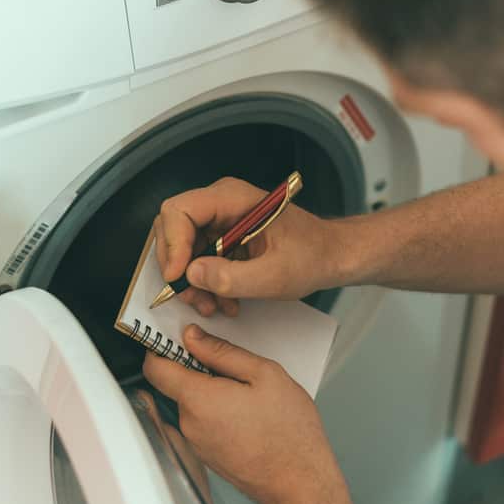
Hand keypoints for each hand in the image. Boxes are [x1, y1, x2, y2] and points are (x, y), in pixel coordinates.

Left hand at [142, 323, 343, 503]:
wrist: (300, 482)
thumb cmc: (289, 432)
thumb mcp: (265, 374)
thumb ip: (223, 352)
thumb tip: (194, 338)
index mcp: (199, 399)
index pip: (155, 367)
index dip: (163, 346)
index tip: (180, 338)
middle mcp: (190, 423)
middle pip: (176, 384)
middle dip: (199, 369)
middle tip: (234, 366)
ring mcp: (197, 443)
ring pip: (193, 404)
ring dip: (212, 392)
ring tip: (249, 394)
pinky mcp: (207, 455)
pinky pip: (203, 423)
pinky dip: (219, 412)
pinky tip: (248, 414)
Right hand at [153, 177, 343, 316]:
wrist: (331, 256)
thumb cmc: (312, 256)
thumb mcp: (275, 275)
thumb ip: (232, 277)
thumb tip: (191, 274)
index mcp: (233, 198)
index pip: (179, 210)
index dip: (172, 244)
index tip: (178, 276)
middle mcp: (222, 203)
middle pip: (173, 229)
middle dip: (179, 268)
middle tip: (194, 297)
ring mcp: (221, 220)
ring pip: (183, 249)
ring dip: (192, 282)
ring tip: (213, 305)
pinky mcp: (223, 237)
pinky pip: (198, 258)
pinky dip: (205, 283)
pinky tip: (224, 300)